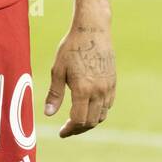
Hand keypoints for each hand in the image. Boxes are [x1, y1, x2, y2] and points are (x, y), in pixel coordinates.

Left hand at [44, 22, 114, 137]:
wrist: (93, 29)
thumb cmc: (72, 47)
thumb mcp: (58, 69)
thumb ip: (54, 94)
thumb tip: (48, 114)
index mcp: (83, 89)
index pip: (78, 120)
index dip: (69, 130)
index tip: (61, 132)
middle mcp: (98, 91)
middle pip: (91, 122)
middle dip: (79, 129)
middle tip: (67, 129)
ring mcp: (108, 87)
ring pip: (102, 115)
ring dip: (90, 122)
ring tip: (77, 121)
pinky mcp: (113, 82)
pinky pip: (108, 104)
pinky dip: (99, 111)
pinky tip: (89, 107)